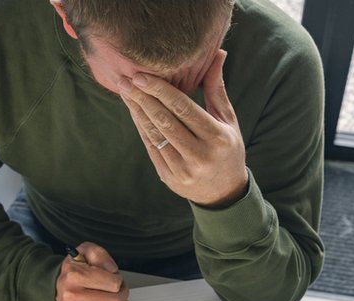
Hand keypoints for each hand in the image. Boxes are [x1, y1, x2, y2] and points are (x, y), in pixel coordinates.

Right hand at [55, 242, 128, 300]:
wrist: (55, 288)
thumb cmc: (73, 271)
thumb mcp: (85, 252)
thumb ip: (100, 255)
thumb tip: (112, 270)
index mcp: (75, 276)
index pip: (114, 283)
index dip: (118, 280)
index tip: (114, 279)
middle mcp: (72, 295)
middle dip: (121, 294)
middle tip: (117, 289)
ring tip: (105, 296)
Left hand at [119, 50, 248, 208]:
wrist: (224, 193)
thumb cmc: (227, 148)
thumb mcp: (228, 120)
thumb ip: (217, 89)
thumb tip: (218, 54)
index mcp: (217, 138)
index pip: (184, 109)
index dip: (161, 91)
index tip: (142, 75)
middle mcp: (199, 156)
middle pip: (165, 121)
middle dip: (143, 98)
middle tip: (125, 79)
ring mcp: (182, 170)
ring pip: (154, 134)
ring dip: (137, 111)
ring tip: (125, 91)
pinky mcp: (169, 178)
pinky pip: (151, 147)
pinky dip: (140, 127)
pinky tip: (133, 110)